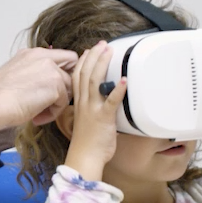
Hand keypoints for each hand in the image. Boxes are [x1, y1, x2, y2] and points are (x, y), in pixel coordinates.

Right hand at [0, 48, 77, 128]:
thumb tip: (41, 87)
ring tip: (37, 114)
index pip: (61, 57)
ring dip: (56, 103)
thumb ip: (32, 75)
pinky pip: (63, 103)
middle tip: (50, 101)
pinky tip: (36, 118)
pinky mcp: (56, 86)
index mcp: (31, 54)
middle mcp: (43, 57)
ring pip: (68, 88)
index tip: (51, 88)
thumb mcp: (14, 77)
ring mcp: (51, 70)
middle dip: (64, 86)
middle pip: (71, 69)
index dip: (62, 73)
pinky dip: (52, 114)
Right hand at [65, 41, 126, 178]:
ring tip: (110, 52)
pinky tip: (124, 80)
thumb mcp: (85, 120)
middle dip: (93, 57)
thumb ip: (91, 108)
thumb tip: (101, 101)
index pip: (77, 77)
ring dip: (102, 65)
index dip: (83, 62)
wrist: (85, 158)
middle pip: (85, 74)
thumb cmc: (87, 143)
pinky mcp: (103, 118)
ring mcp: (93, 109)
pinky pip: (111, 102)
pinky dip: (117, 90)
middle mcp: (84, 103)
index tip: (89, 51)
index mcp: (79, 103)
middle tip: (102, 44)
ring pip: (94, 82)